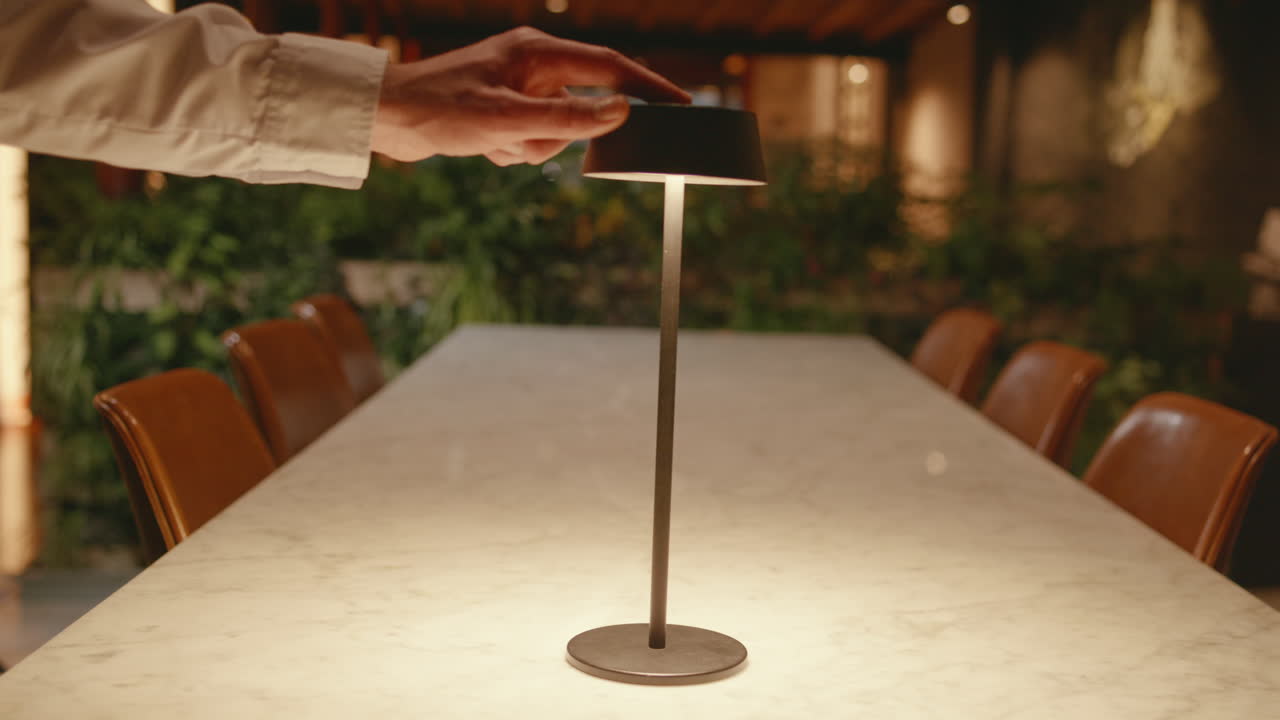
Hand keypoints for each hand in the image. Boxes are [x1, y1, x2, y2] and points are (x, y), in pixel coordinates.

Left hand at [371, 27, 691, 165]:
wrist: (385, 119)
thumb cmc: (440, 109)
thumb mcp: (508, 119)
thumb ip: (568, 117)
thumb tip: (620, 111)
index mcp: (539, 52)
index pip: (610, 67)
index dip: (648, 88)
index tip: (681, 106)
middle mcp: (534, 65)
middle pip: (581, 108)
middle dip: (554, 134)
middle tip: (518, 137)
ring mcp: (521, 88)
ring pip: (556, 131)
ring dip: (528, 146)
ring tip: (490, 141)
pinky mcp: (506, 110)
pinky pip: (531, 140)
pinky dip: (511, 150)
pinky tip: (481, 145)